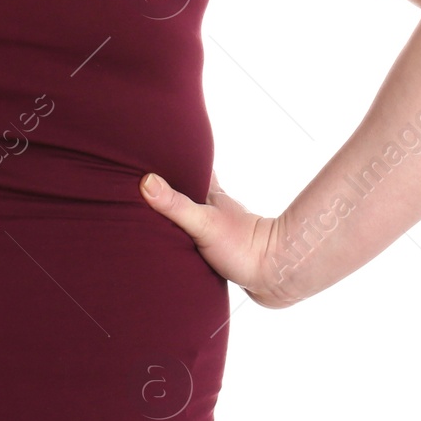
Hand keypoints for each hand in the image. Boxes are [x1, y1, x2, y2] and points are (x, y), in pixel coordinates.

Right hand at [139, 169, 296, 307]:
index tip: (158, 146)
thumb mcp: (204, 223)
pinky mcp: (219, 248)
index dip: (178, 155)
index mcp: (211, 194)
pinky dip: (184, 231)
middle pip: (190, 186)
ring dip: (177, 207)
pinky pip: (195, 233)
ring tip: (156, 204)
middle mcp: (215, 207)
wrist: (275, 274)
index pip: (193, 165)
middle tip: (149, 173)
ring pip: (193, 210)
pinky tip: (177, 238)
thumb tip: (146, 181)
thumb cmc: (243, 246)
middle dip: (173, 180)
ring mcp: (218, 227)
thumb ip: (175, 204)